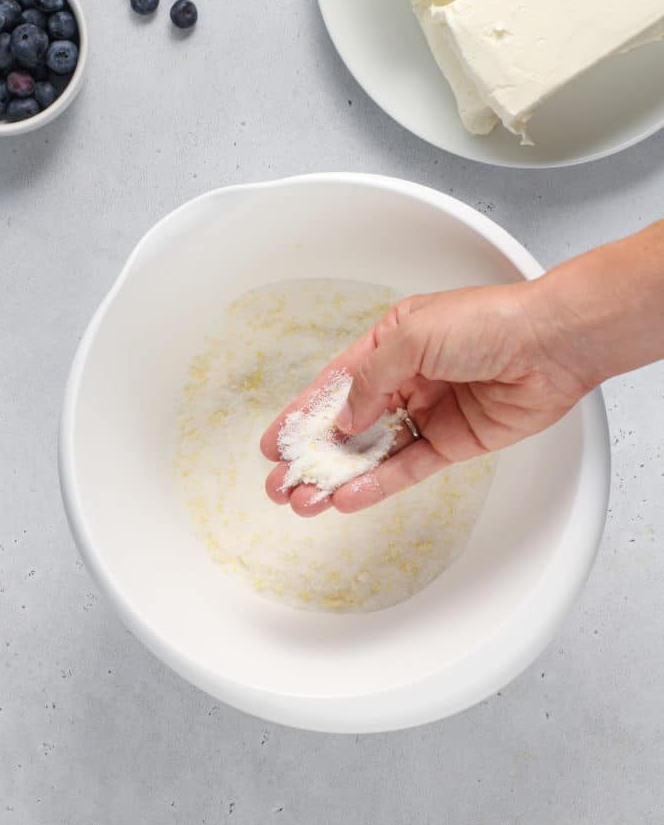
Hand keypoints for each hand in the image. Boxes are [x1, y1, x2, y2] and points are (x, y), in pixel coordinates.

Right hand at [260, 280, 591, 515]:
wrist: (550, 343)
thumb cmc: (488, 321)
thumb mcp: (412, 336)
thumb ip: (370, 380)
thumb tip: (345, 420)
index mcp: (392, 343)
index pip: (336, 384)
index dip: (303, 415)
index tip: (274, 442)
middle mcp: (407, 379)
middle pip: (349, 425)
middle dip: (314, 456)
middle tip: (281, 485)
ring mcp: (429, 413)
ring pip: (373, 454)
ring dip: (339, 478)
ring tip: (304, 502)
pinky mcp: (453, 443)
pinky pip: (407, 469)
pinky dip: (377, 485)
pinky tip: (347, 499)